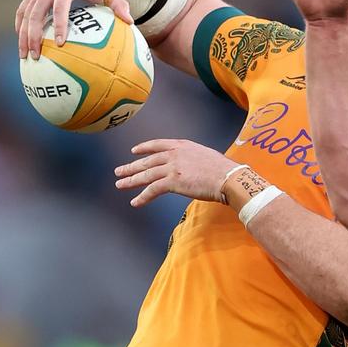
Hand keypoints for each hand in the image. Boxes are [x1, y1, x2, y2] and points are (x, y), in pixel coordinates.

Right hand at [15, 0, 132, 59]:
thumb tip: (131, 22)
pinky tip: (22, 41)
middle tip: (35, 56)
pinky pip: (23, 10)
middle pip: (35, 13)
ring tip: (24, 55)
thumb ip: (119, 5)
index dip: (60, 25)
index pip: (60, 8)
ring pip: (26, 14)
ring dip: (23, 35)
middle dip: (33, 36)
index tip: (60, 43)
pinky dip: (20, 25)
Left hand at [114, 139, 237, 206]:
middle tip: (119, 171)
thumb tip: (190, 167)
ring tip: (120, 184)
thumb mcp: (205, 156)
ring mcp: (172, 167)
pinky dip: (142, 197)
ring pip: (146, 175)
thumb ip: (192, 159)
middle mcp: (174, 154)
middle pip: (148, 161)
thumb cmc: (223, 170)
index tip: (134, 151)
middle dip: (131, 167)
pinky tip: (135, 202)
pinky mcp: (172, 182)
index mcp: (183, 145)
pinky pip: (152, 190)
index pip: (158, 144)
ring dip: (131, 180)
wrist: (228, 177)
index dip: (144, 148)